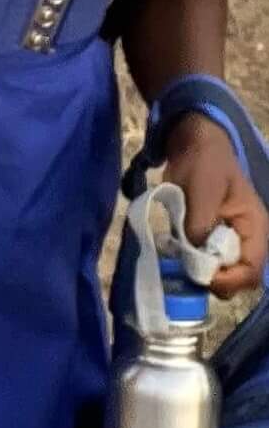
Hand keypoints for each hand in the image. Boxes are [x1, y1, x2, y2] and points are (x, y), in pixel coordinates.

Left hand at [164, 110, 267, 295]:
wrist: (193, 146)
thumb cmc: (204, 164)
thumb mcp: (202, 190)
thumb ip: (200, 223)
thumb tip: (195, 254)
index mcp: (254, 227)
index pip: (252, 269)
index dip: (229, 280)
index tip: (201, 276)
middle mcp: (245, 239)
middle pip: (238, 278)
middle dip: (215, 280)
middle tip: (185, 269)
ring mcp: (227, 240)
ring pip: (220, 273)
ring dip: (200, 272)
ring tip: (178, 260)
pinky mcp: (209, 238)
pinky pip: (205, 260)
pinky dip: (191, 262)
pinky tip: (174, 252)